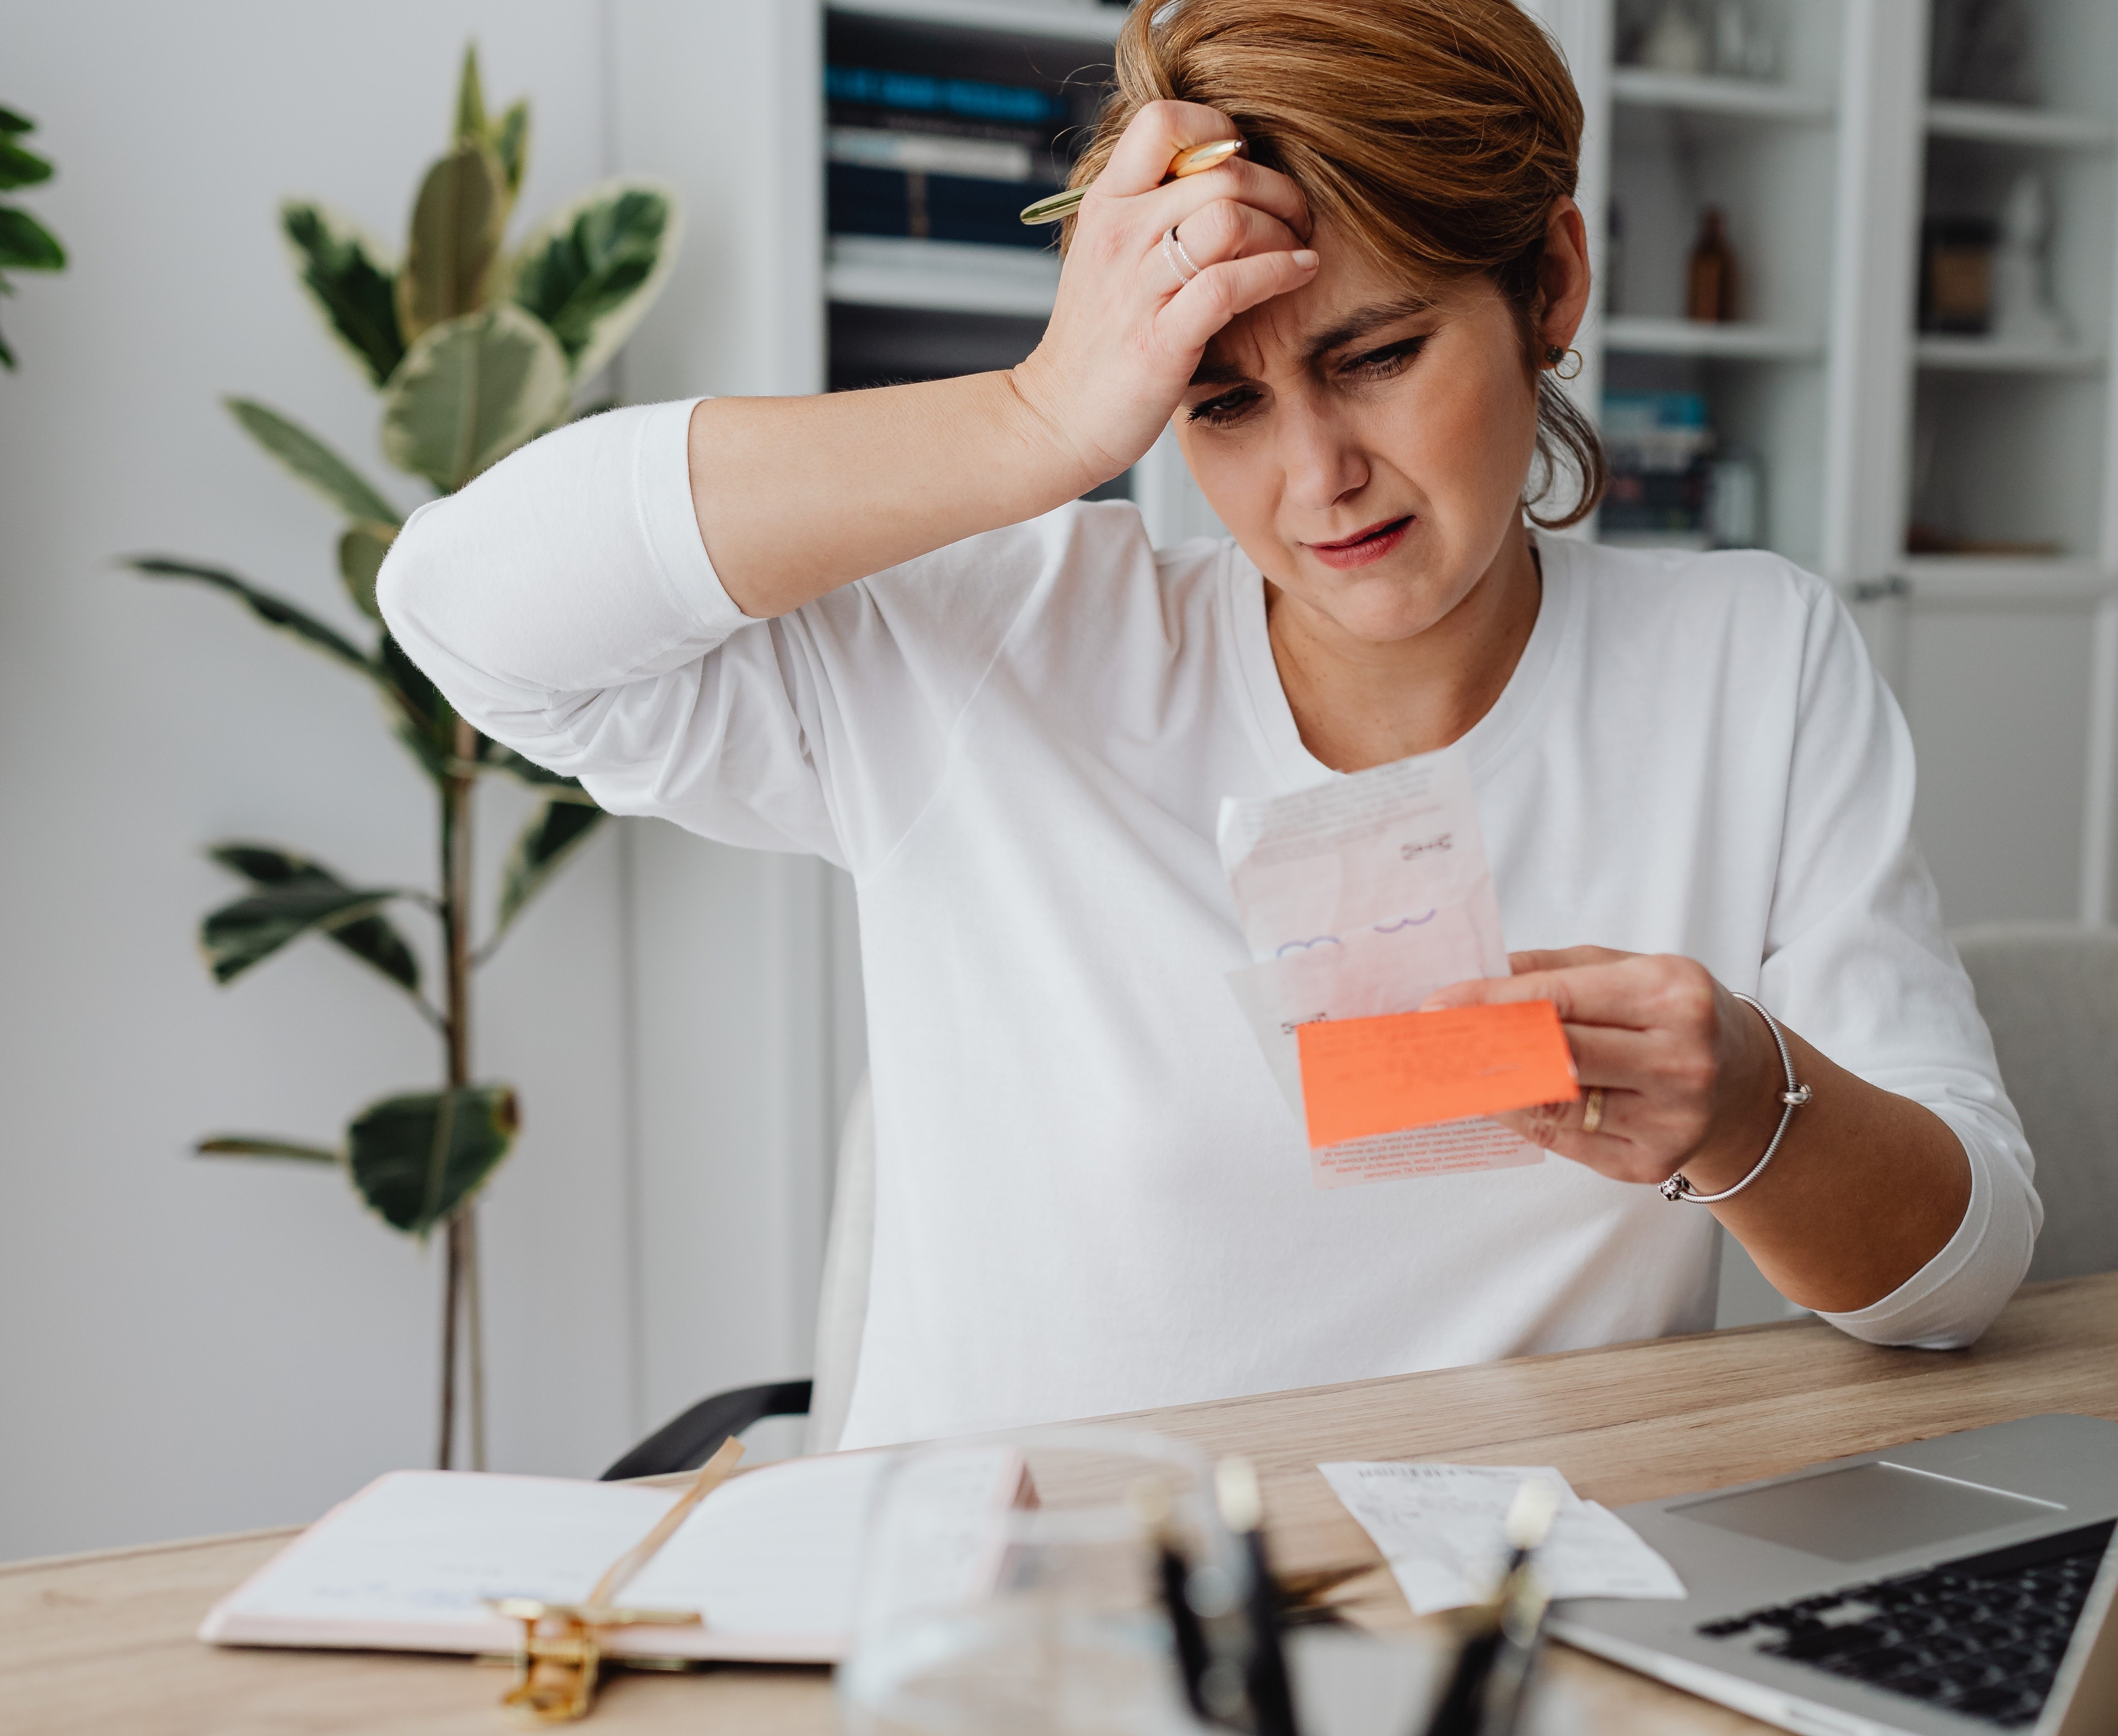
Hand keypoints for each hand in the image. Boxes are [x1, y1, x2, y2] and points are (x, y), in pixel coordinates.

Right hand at [1010, 101, 1317, 487]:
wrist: (1057, 418)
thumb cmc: (1098, 340)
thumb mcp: (1111, 254)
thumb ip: (1153, 210)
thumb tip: (1221, 171)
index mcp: (1108, 203)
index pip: (1164, 122)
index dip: (1219, 130)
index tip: (1245, 165)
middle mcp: (1120, 234)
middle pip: (1219, 171)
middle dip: (1276, 188)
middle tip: (1296, 215)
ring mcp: (1138, 286)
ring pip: (1229, 218)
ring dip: (1281, 228)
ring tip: (1297, 246)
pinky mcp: (1161, 338)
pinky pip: (1230, 284)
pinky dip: (1278, 271)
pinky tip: (1299, 273)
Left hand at [1421, 947, 1784, 1188]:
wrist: (1747, 1084)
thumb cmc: (1675, 1015)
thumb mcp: (1627, 969)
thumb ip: (1553, 971)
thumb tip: (1476, 979)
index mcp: (1672, 995)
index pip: (1559, 999)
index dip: (1491, 1003)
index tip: (1438, 1005)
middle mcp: (1680, 1059)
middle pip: (1556, 1056)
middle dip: (1485, 1048)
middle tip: (1434, 1042)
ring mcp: (1671, 1118)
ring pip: (1555, 1104)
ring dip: (1494, 1088)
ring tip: (1452, 1072)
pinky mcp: (1653, 1160)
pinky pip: (1566, 1141)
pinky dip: (1523, 1119)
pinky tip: (1495, 1102)